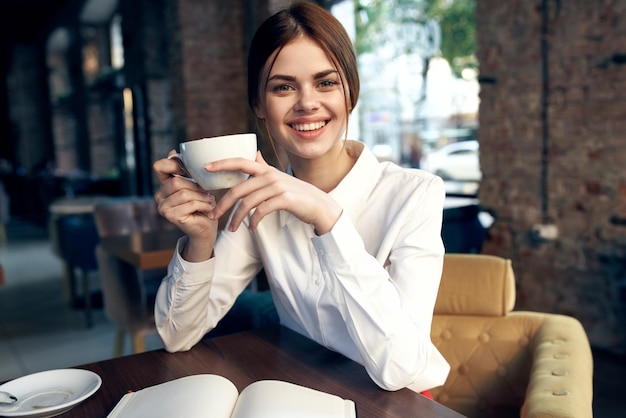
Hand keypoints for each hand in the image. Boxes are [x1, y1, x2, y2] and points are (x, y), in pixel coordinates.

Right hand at [153, 151, 218, 260]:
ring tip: (209, 201)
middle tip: (207, 193)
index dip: (172, 164)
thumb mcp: (196, 184)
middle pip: (177, 181)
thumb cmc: (203, 205)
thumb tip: (172, 151)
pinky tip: (208, 209)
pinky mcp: (171, 216)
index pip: (159, 167)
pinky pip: (190, 203)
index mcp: (164, 185)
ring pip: (185, 193)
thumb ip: (186, 171)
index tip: (187, 170)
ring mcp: (163, 207)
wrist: (206, 229)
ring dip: (202, 197)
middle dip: (196, 186)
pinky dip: (203, 205)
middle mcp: (159, 195)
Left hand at [207, 152, 341, 233]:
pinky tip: (251, 228)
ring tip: (231, 229)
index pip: (240, 162)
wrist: (320, 206)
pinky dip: (253, 221)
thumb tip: (254, 154)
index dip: (222, 163)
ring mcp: (278, 187)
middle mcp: (270, 175)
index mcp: (266, 170)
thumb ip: (265, 167)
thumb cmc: (297, 194)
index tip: (205, 168)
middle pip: (238, 188)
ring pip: (248, 202)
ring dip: (236, 218)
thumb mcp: (280, 177)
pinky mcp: (284, 199)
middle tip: (213, 215)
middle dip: (223, 203)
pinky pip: (261, 210)